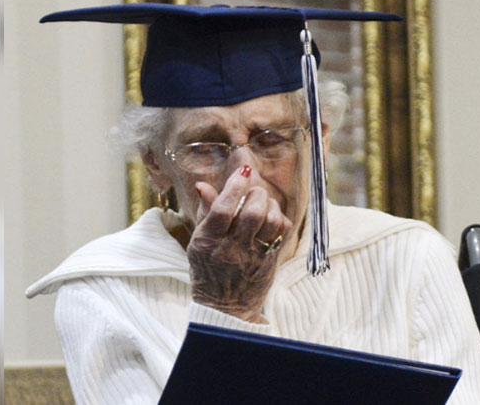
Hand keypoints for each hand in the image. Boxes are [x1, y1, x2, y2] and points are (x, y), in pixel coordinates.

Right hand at [188, 165, 292, 322]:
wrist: (225, 309)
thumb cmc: (207, 271)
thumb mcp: (198, 243)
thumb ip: (206, 213)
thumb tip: (203, 185)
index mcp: (208, 243)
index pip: (223, 209)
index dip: (234, 186)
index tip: (242, 171)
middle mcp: (231, 249)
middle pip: (251, 212)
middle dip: (255, 193)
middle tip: (252, 190)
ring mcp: (253, 256)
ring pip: (270, 221)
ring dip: (269, 204)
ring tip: (262, 202)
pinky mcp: (269, 261)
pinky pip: (281, 232)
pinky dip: (279, 218)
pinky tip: (271, 217)